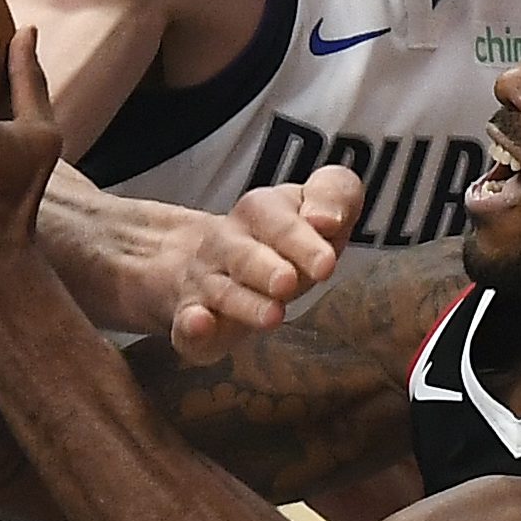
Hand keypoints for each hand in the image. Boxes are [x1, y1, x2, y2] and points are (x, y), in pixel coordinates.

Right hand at [168, 165, 364, 362]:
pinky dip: (191, 325)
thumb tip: (328, 218)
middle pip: (244, 253)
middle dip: (267, 268)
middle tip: (288, 282)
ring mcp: (205, 281)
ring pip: (221, 291)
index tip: (326, 262)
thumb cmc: (282, 244)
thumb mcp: (317, 210)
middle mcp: (228, 243)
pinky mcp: (192, 318)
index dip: (302, 239)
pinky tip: (200, 324)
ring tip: (272, 316)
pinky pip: (185, 322)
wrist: (212, 264)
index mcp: (260, 212)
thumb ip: (335, 195)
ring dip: (244, 303)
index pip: (277, 216)